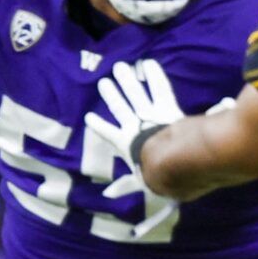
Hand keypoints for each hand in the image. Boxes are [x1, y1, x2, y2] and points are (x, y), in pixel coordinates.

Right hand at [86, 59, 184, 187]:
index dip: (99, 126)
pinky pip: (160, 89)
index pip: (108, 133)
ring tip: (119, 67)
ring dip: (127, 81)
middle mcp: (134, 126)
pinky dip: (154, 76)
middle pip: (121, 108)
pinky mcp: (166, 107)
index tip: (88, 117)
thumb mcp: (138, 183)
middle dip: (112, 95)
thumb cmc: (154, 175)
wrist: (169, 163)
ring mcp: (149, 115)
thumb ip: (124, 187)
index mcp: (126, 144)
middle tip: (104, 81)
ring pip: (135, 94)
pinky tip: (148, 63)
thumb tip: (107, 195)